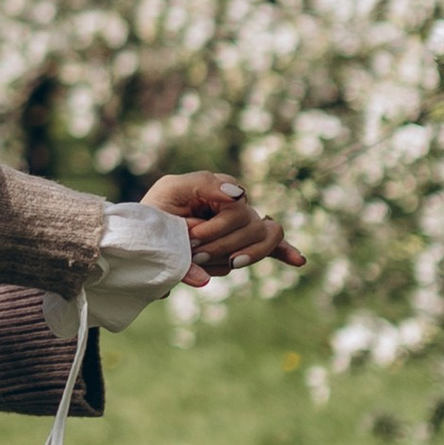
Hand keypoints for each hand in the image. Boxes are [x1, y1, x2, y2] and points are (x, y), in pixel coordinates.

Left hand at [143, 168, 303, 281]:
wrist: (145, 244)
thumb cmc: (157, 212)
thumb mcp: (172, 190)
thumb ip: (205, 184)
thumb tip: (239, 195)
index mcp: (222, 190)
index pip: (238, 208)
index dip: (217, 228)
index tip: (193, 237)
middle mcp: (236, 208)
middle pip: (250, 226)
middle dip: (221, 243)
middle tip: (194, 251)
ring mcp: (240, 229)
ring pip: (258, 242)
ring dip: (232, 254)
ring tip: (208, 259)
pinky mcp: (239, 248)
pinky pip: (271, 246)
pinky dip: (284, 252)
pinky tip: (298, 260)